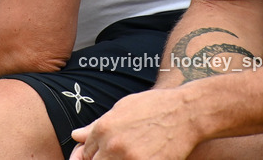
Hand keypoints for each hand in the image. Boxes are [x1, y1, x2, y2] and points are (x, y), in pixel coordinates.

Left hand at [69, 89, 199, 159]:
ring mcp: (129, 158)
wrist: (186, 113)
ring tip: (131, 153)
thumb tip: (76, 136)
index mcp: (104, 128)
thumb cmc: (155, 107)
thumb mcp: (123, 108)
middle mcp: (112, 145)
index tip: (103, 153)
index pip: (86, 153)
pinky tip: (141, 156)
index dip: (93, 155)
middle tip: (119, 154)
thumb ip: (97, 125)